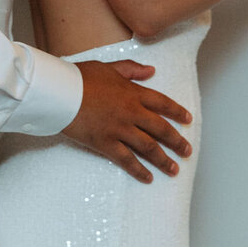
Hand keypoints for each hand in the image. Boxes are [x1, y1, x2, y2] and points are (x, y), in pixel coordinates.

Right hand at [63, 60, 193, 183]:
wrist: (60, 91)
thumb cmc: (81, 77)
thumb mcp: (109, 67)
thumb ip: (132, 70)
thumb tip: (151, 70)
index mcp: (133, 92)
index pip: (162, 103)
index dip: (177, 112)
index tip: (187, 120)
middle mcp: (131, 112)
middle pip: (161, 129)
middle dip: (177, 141)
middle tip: (187, 151)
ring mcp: (119, 129)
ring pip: (149, 147)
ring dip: (164, 159)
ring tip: (174, 169)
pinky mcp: (105, 143)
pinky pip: (127, 160)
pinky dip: (139, 170)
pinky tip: (148, 178)